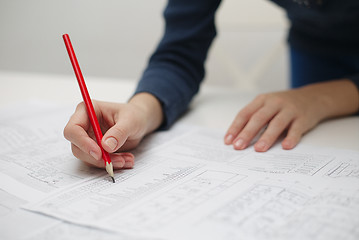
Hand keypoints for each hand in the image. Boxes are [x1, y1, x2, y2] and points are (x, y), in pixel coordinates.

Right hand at [63, 93, 162, 168]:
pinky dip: (111, 163)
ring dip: (107, 162)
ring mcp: (88, 138)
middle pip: (77, 147)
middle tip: (118, 160)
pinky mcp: (94, 149)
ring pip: (87, 157)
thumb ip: (119, 132)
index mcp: (87, 110)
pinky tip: (126, 159)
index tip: (99, 153)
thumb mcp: (130, 121)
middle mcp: (84, 125)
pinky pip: (97, 161)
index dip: (82, 142)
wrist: (139, 121)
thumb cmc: (133, 115)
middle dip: (97, 157)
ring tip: (126, 159)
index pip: (73, 129)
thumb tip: (106, 146)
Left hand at [224, 79, 358, 151]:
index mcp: (262, 100)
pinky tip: (285, 146)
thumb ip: (254, 118)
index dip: (235, 127)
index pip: (245, 114)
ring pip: (276, 123)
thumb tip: (237, 138)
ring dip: (267, 137)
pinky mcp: (303, 118)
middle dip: (247, 133)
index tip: (228, 141)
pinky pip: (296, 129)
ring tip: (258, 149)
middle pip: (258, 118)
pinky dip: (291, 138)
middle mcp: (275, 103)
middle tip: (239, 146)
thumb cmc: (284, 105)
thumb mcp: (267, 106)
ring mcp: (290, 110)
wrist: (313, 98)